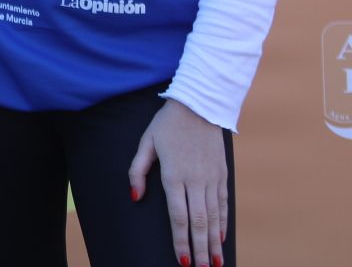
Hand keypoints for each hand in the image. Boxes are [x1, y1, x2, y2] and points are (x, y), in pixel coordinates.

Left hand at [128, 98, 227, 266]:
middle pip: (199, 222)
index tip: (180, 259)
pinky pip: (223, 204)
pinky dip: (222, 223)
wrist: (199, 106)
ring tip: (215, 263)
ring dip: (214, 242)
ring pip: (214, 217)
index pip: (178, 216)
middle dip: (200, 249)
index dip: (180, 240)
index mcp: (174, 175)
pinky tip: (221, 238)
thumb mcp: (145, 143)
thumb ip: (137, 170)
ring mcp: (211, 178)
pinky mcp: (222, 174)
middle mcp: (195, 180)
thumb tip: (134, 196)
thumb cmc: (166, 125)